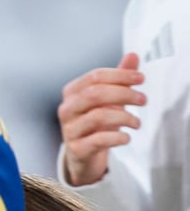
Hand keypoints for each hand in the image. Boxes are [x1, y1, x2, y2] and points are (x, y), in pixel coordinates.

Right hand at [58, 53, 144, 186]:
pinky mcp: (77, 149)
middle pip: (95, 94)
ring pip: (98, 117)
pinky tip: (127, 137)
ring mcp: (69, 129)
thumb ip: (118, 78)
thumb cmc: (95, 122)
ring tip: (137, 122)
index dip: (120, 75)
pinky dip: (118, 137)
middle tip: (143, 99)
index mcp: (72, 92)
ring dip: (125, 117)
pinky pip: (99, 140)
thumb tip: (132, 55)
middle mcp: (67, 109)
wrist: (82, 154)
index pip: (95, 76)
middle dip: (124, 94)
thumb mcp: (107, 99)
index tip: (141, 79)